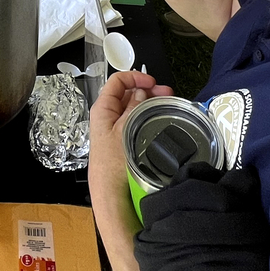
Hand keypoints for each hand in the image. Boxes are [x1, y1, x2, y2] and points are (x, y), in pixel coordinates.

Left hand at [89, 71, 173, 222]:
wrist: (111, 194)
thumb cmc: (112, 165)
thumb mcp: (124, 130)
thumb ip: (133, 108)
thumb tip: (141, 92)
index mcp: (102, 109)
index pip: (117, 81)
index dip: (135, 77)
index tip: (152, 82)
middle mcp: (107, 116)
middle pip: (127, 93)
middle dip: (147, 90)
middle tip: (166, 93)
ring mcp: (116, 128)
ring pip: (133, 107)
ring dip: (149, 102)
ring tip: (167, 104)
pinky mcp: (123, 140)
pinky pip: (136, 121)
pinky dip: (148, 116)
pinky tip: (159, 118)